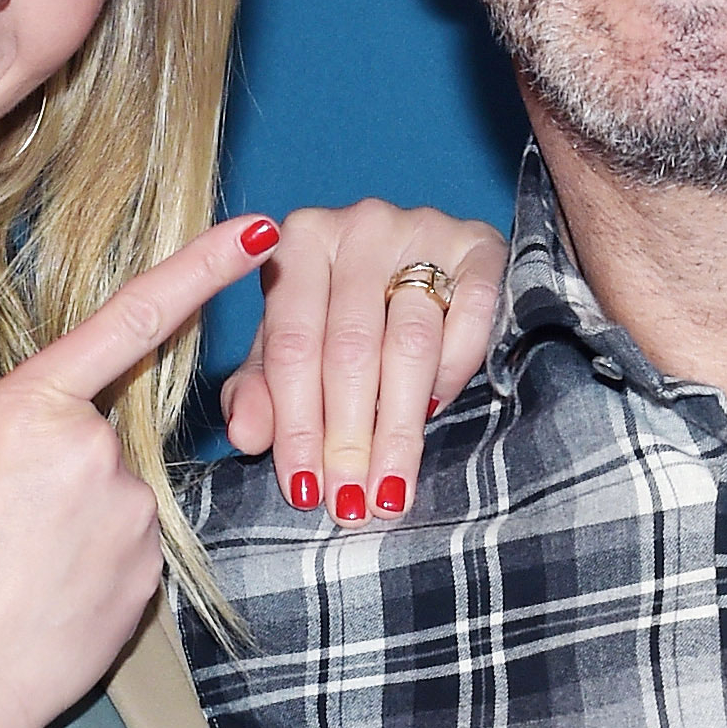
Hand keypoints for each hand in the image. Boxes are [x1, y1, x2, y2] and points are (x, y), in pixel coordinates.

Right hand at [0, 216, 278, 727]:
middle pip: (102, 433)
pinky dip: (96, 563)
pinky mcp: (153, 570)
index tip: (255, 233)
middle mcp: (98, 449)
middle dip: (62, 468)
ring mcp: (135, 513)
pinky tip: (50, 598)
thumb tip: (34, 439)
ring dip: (78, 520)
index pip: (133, 319)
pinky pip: (129, 545)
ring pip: (117, 494)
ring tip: (19, 571)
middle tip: (2, 527)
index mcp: (32, 406)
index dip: (201, 269)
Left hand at [217, 201, 504, 520]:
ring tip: (388, 488)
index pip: (292, 345)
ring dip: (398, 427)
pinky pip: (469, 318)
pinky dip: (453, 374)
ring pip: (409, 342)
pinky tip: (435, 416)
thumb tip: (246, 435)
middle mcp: (359, 225)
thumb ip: (261, 390)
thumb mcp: (291, 350)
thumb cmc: (341, 313)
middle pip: (349, 348)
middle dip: (348, 437)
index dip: (296, 424)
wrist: (427, 261)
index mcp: (300, 241)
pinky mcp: (480, 243)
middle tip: (350, 503)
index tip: (303, 490)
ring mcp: (423, 227)